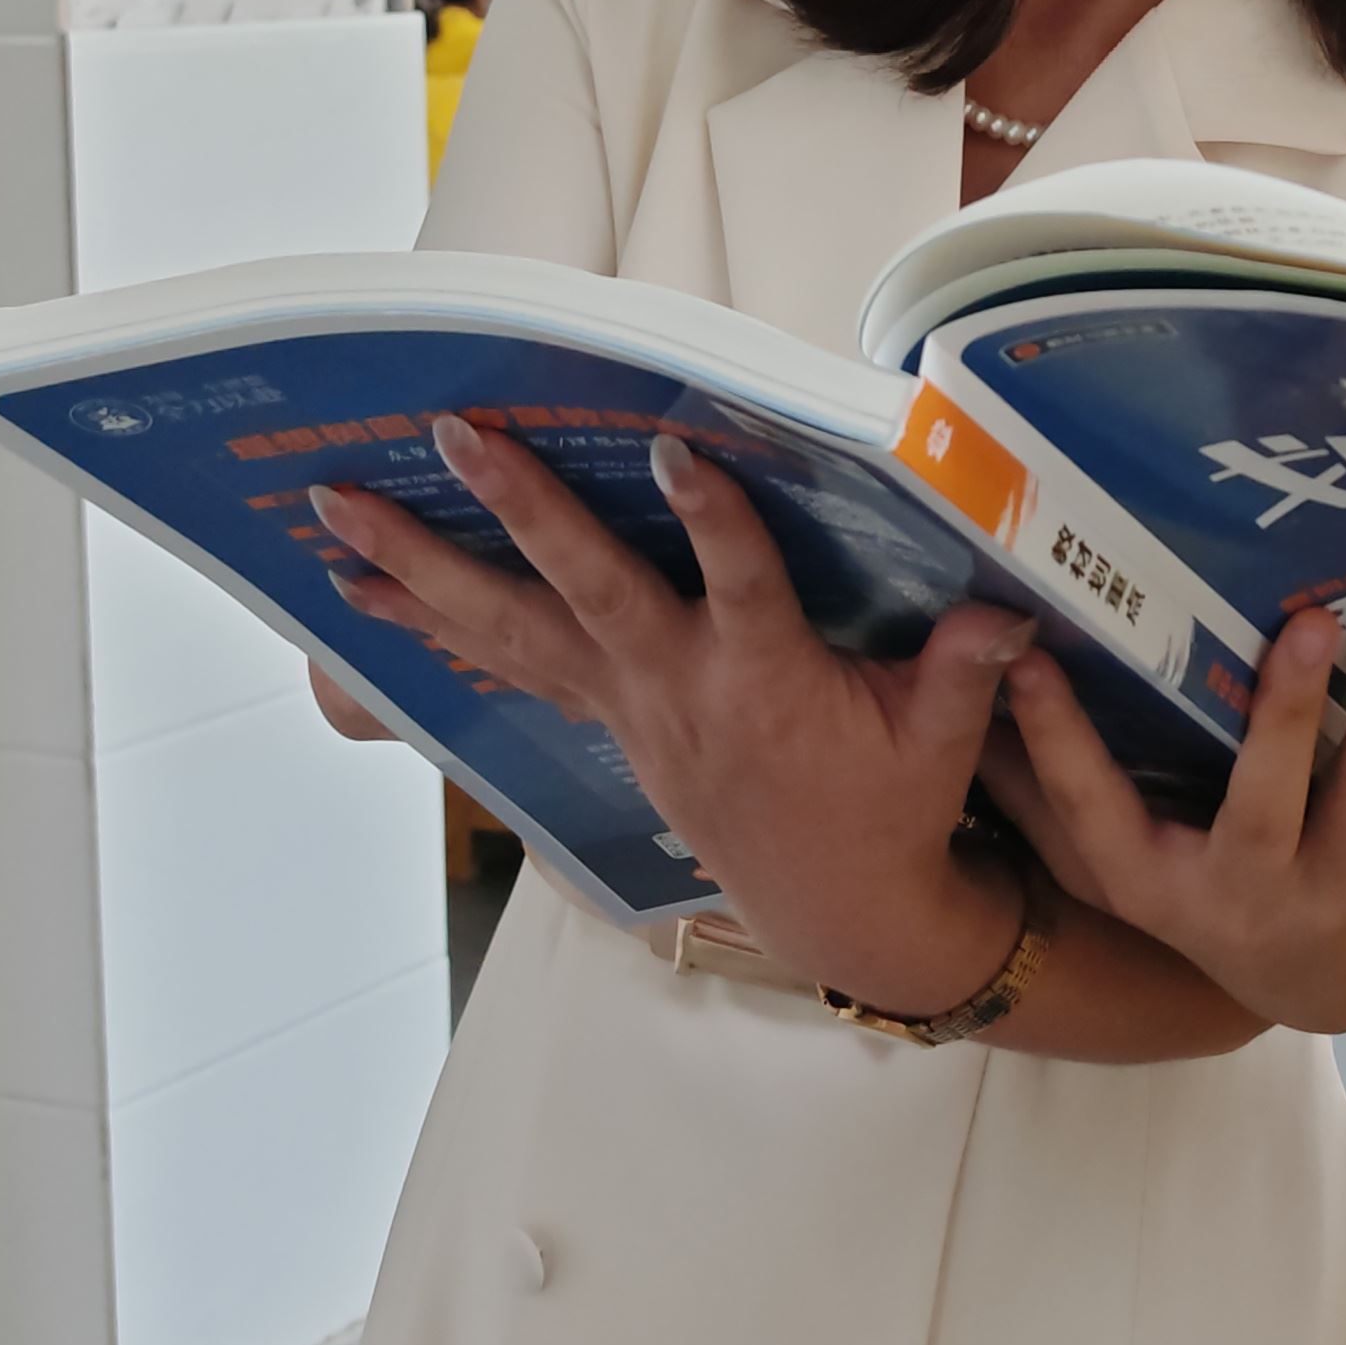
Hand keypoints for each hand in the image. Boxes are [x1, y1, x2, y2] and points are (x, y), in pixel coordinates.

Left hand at [310, 417, 1034, 1015]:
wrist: (837, 905)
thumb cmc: (890, 806)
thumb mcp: (940, 739)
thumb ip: (963, 668)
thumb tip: (1007, 610)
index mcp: (766, 682)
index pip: (741, 587)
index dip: (713, 519)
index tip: (674, 443)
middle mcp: (676, 687)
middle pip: (588, 590)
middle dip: (523, 512)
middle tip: (462, 439)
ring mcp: (626, 704)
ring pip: (511, 626)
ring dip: (421, 569)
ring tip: (338, 517)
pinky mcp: (604, 714)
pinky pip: (503, 659)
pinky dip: (429, 623)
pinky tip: (363, 590)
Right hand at [982, 597, 1345, 1033]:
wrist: (1312, 985)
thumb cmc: (1193, 888)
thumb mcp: (1118, 855)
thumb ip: (1051, 778)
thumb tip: (989, 668)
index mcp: (1157, 885)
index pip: (1093, 812)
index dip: (1059, 740)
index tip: (1030, 656)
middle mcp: (1246, 894)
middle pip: (1264, 804)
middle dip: (1284, 715)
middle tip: (1306, 622)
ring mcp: (1338, 888)